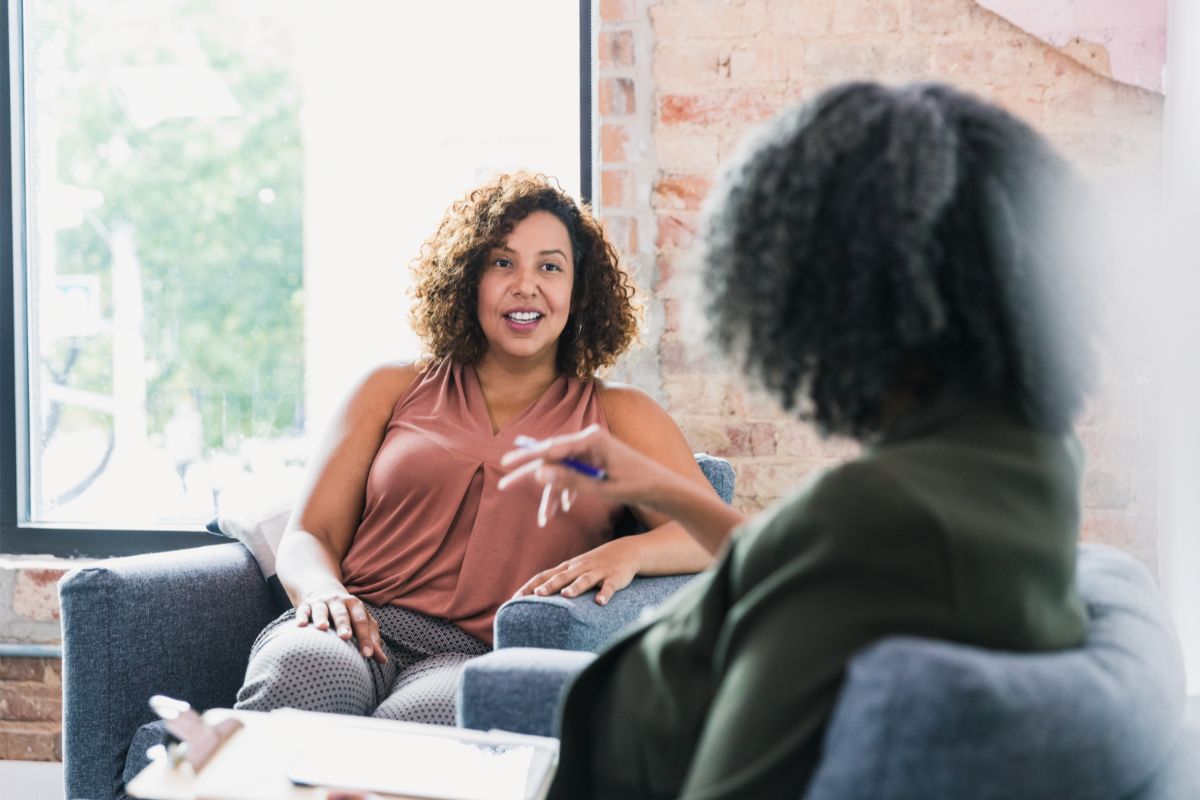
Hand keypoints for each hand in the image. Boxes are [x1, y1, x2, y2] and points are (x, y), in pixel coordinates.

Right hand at [295, 587, 387, 663]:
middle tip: (346, 636)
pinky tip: (300, 626)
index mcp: (354, 605)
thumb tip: (383, 660)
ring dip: (322, 618)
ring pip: (321, 610)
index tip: (367, 655)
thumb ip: (372, 639)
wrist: (323, 589)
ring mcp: (321, 602)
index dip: (365, 638)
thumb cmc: (347, 613)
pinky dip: (301, 618)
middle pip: (342, 613)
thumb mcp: (361, 621)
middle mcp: (338, 601)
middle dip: (344, 624)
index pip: (362, 621)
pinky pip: (302, 610)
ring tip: (322, 628)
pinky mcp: (305, 605)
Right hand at [499, 424, 671, 510]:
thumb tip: (539, 473)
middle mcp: (590, 439)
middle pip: (552, 456)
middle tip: (505, 484)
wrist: (664, 489)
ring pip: (561, 469)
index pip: (551, 447)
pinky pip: (573, 472)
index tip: (506, 464)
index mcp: (592, 439)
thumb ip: (570, 480)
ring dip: (552, 493)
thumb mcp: (601, 488)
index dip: (526, 457)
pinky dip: (566, 490)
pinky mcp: (596, 459)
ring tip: (545, 519)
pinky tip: (562, 508)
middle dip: (531, 475)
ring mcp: (593, 449)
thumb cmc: (637, 486)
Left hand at [513, 537, 641, 605]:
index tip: (515, 597)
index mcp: (568, 568)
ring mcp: (597, 572)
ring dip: (575, 588)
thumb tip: (534, 594)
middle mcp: (580, 568)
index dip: (530, 586)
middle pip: (561, 577)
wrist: (626, 551)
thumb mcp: (574, 568)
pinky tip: (600, 602)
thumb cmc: (594, 564)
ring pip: (584, 580)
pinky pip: (609, 586)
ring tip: (566, 596)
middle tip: (536, 596)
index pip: (544, 575)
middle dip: (549, 586)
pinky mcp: (614, 578)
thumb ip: (557, 579)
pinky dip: (605, 594)